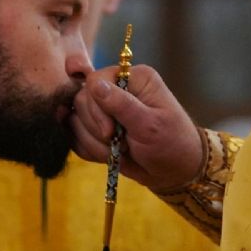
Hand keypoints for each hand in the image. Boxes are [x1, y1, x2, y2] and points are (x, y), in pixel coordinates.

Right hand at [71, 64, 204, 190]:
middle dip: (98, 129)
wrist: (174, 172)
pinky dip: (90, 150)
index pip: (96, 80)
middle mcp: (118, 89)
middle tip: (123, 144)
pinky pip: (77, 137)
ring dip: (95, 143)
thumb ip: (122, 105)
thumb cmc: (171, 144)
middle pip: (82, 100)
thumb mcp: (150, 126)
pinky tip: (109, 156)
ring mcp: (105, 110)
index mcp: (134, 79)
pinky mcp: (97, 129)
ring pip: (76, 120)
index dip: (97, 108)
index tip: (110, 132)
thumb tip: (96, 84)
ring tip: (121, 151)